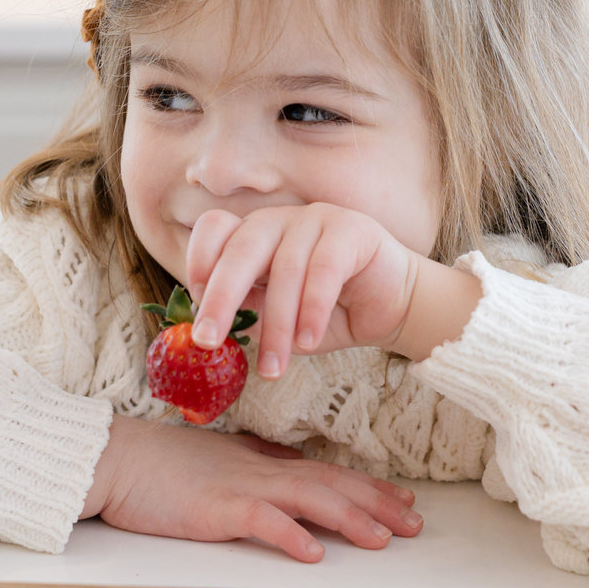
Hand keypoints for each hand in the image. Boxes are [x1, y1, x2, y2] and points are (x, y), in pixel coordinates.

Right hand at [80, 415, 422, 561]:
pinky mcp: (215, 507)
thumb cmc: (161, 463)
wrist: (116, 458)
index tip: (401, 500)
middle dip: (376, 503)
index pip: (325, 472)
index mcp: (262, 461)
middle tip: (414, 522)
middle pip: (330, 483)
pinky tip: (313, 552)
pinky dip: (289, 535)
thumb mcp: (218, 458)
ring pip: (308, 498)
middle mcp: (261, 469)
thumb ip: (254, 460)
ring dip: (349, 518)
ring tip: (383, 538)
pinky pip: (260, 520)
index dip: (366, 487)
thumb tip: (288, 463)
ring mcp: (240, 486)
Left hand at [184, 204, 420, 377]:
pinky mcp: (351, 229)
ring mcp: (314, 219)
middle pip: (240, 249)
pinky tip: (308, 342)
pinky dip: (312, 310)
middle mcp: (278, 220)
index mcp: (252, 234)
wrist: (391, 307)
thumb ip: (246, 317)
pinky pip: (323, 270)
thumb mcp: (277, 320)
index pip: (214, 229)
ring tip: (273, 368)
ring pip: (284, 269)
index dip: (199, 263)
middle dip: (220, 298)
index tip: (197, 308)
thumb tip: (207, 334)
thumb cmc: (326, 314)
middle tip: (206, 341)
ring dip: (277, 325)